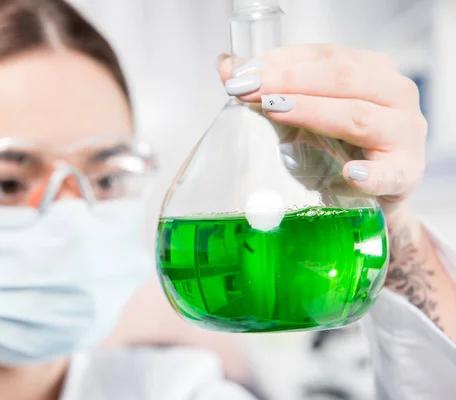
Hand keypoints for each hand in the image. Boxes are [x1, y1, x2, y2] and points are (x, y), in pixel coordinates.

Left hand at [218, 44, 427, 215]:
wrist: (375, 190)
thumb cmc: (338, 145)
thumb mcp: (303, 113)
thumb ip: (269, 89)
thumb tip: (227, 65)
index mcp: (370, 70)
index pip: (324, 55)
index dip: (280, 61)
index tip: (240, 73)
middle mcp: (393, 93)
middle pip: (340, 77)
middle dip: (287, 81)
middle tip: (246, 88)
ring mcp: (404, 133)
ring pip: (357, 116)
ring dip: (314, 111)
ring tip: (274, 109)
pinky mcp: (407, 172)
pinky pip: (390, 173)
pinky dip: (371, 173)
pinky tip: (349, 172)